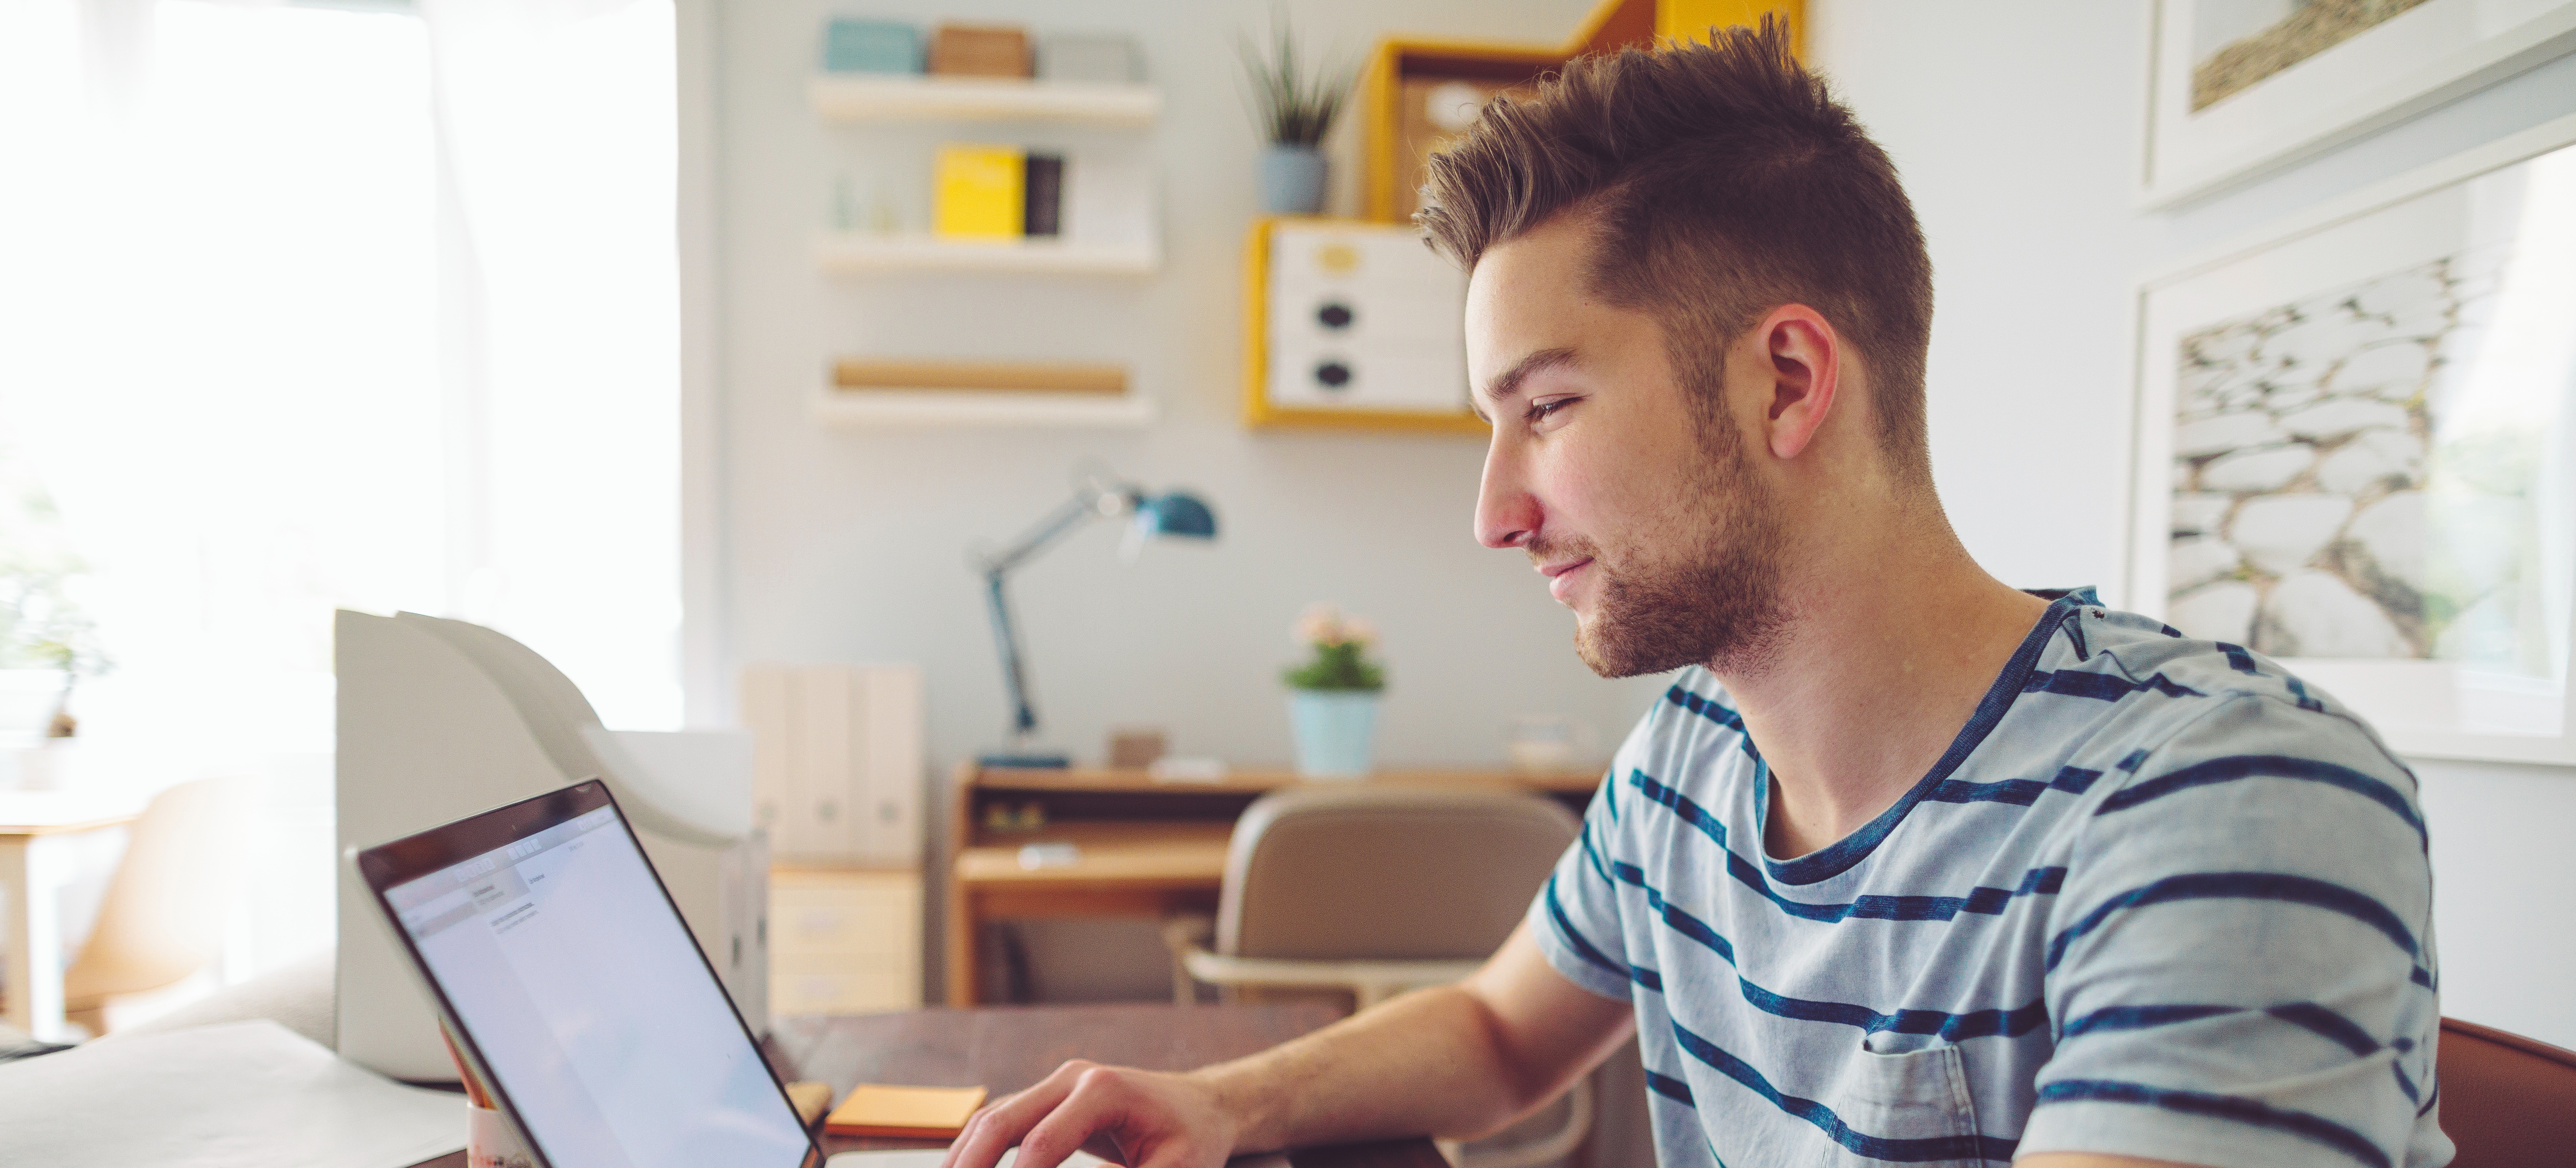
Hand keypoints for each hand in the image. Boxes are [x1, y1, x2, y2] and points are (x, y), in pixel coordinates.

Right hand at [940, 1060, 1241, 1167]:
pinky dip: (976, 1151)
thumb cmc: (1193, 1140)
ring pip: (990, 1119)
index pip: (1043, 1145)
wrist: (1201, 1106)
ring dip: (964, 1159)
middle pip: (1000, 1121)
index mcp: (1103, 1091)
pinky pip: (1000, 1122)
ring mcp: (1055, 1084)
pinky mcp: (1047, 1099)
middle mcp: (1071, 1078)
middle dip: (970, 1166)